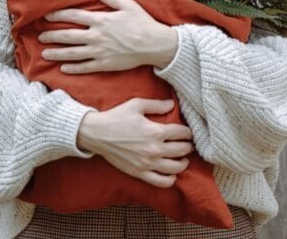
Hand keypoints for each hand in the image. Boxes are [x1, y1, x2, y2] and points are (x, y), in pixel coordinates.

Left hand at [38, 0, 178, 72]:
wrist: (154, 45)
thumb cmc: (142, 22)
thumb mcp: (127, 4)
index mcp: (101, 20)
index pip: (74, 16)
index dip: (58, 15)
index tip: (47, 16)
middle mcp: (96, 36)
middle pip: (69, 36)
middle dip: (52, 35)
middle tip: (40, 36)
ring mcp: (99, 52)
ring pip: (73, 53)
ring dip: (57, 53)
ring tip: (45, 54)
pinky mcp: (105, 65)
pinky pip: (85, 67)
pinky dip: (73, 68)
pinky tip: (63, 68)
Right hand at [77, 98, 192, 187]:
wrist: (98, 134)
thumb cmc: (117, 117)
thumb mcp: (137, 104)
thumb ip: (156, 105)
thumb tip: (172, 104)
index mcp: (155, 131)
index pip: (181, 133)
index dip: (188, 132)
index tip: (188, 131)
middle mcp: (154, 149)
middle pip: (181, 150)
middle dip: (188, 146)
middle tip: (188, 143)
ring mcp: (147, 163)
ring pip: (175, 168)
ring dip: (183, 163)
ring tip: (183, 158)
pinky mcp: (140, 173)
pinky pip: (161, 182)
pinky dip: (171, 179)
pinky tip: (172, 174)